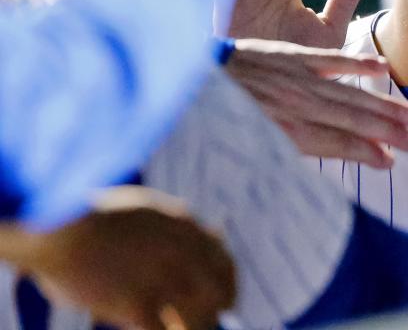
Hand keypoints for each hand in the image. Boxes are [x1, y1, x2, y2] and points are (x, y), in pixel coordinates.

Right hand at [15, 186, 234, 329]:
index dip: (228, 287)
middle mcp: (184, 253)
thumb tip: (208, 238)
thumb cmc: (91, 219)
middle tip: (202, 324)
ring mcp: (163, 280)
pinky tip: (147, 329)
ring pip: (197, 320)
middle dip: (212, 313)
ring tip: (174, 327)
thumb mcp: (146, 211)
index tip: (226, 302)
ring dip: (190, 329)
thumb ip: (175, 227)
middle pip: (217, 295)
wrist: (56, 225)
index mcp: (186, 227)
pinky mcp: (138, 306)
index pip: (225, 265)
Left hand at [226, 38, 407, 167]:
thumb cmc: (212, 124)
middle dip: (386, 133)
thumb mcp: (243, 151)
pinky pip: (329, 59)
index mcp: (283, 133)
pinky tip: (381, 68)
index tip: (391, 162)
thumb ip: (281, 157)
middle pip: (351, 122)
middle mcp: (295, 107)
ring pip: (348, 94)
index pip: (337, 145)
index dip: (366, 154)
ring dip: (381, 106)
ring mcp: (294, 78)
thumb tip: (310, 173)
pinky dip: (356, 62)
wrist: (183, 80)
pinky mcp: (288, 56)